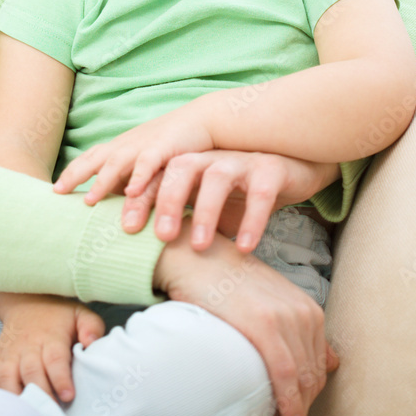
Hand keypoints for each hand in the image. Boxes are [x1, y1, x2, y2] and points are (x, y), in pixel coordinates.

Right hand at [0, 294, 103, 402]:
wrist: (25, 302)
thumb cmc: (58, 314)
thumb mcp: (79, 314)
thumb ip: (90, 327)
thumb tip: (91, 343)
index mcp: (51, 336)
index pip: (55, 358)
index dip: (60, 378)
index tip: (69, 395)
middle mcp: (29, 345)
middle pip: (31, 372)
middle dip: (42, 394)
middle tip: (53, 411)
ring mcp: (11, 353)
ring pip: (8, 377)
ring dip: (18, 397)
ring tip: (31, 411)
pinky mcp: (0, 360)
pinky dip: (0, 393)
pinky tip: (12, 406)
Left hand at [53, 105, 213, 203]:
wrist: (206, 120)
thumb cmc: (176, 144)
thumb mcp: (149, 160)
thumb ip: (133, 178)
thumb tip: (117, 202)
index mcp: (124, 146)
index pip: (91, 157)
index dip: (72, 172)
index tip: (54, 189)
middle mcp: (130, 144)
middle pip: (97, 158)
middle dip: (76, 174)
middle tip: (58, 192)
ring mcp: (146, 144)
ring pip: (119, 162)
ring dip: (103, 181)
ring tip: (90, 200)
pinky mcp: (167, 148)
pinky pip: (150, 163)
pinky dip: (140, 176)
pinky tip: (131, 191)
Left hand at [118, 151, 338, 250]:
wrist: (290, 169)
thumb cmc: (239, 193)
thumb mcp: (205, 208)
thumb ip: (181, 223)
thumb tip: (145, 257)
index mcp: (188, 165)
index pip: (157, 177)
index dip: (140, 199)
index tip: (125, 227)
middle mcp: (209, 159)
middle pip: (180, 168)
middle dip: (167, 200)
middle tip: (160, 236)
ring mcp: (239, 161)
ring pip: (216, 177)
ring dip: (205, 211)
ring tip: (198, 245)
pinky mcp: (270, 169)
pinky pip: (260, 192)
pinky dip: (252, 219)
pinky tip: (244, 247)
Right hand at [153, 219, 337, 415]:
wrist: (197, 254)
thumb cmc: (228, 279)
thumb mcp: (271, 297)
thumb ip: (299, 326)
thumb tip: (331, 360)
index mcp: (308, 308)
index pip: (320, 367)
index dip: (308, 395)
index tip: (294, 411)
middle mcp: (303, 312)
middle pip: (313, 376)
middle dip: (302, 404)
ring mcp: (285, 317)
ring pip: (302, 380)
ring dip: (295, 408)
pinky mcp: (264, 324)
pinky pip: (285, 374)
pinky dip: (287, 402)